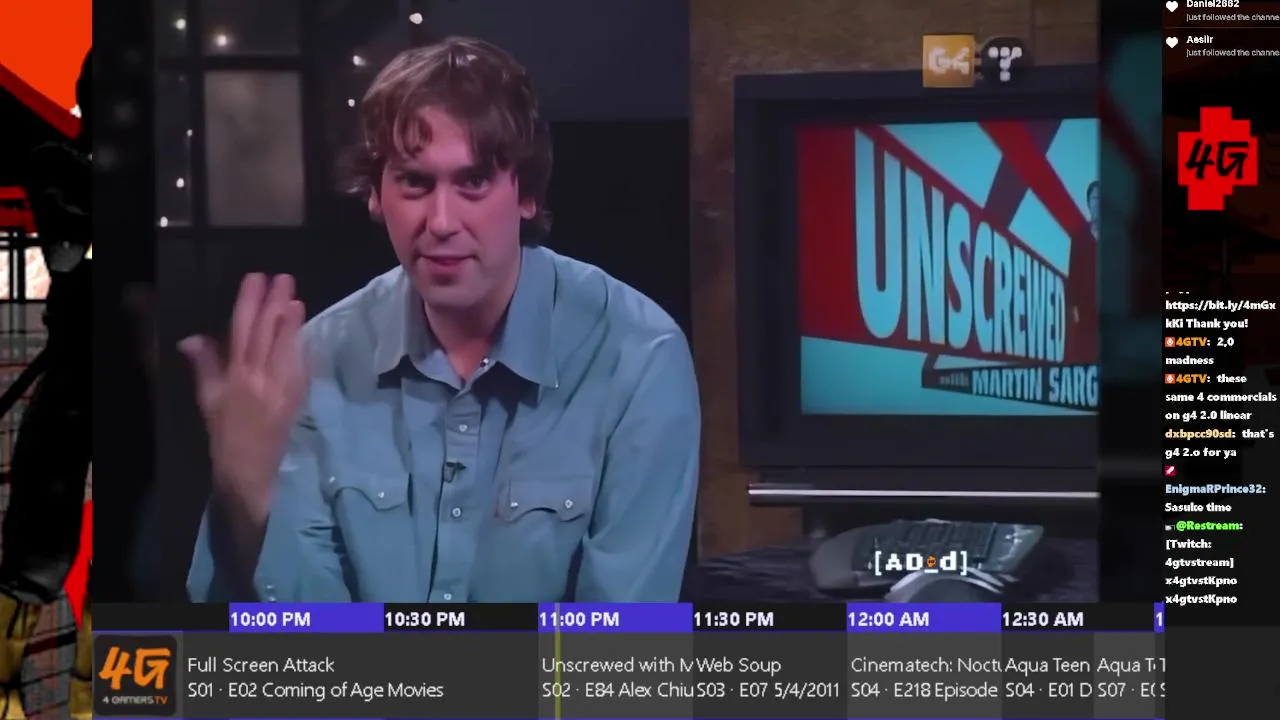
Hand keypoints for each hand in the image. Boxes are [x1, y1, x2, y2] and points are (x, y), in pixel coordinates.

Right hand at [179, 274, 306, 528]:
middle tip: (283, 278)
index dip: (249, 302)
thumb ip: (205, 365)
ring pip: (287, 348)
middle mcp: (258, 379)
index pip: (242, 330)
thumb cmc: (226, 433)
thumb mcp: (209, 399)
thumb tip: (192, 337)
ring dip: (293, 322)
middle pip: (268, 334)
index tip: (256, 279)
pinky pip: (301, 368)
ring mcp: (281, 389)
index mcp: (234, 376)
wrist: (249, 469)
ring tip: (296, 298)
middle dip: (275, 303)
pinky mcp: (297, 399)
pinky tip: (307, 332)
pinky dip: (303, 348)